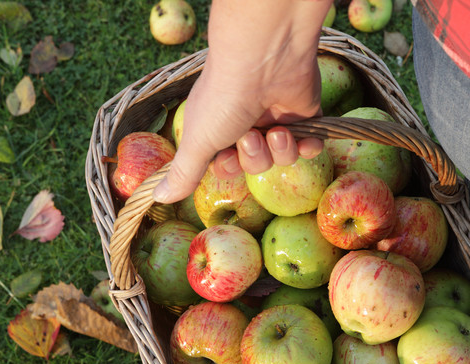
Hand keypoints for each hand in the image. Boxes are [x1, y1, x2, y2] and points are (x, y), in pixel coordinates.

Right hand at [152, 0, 332, 203]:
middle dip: (255, 157)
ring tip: (278, 130)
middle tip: (252, 135)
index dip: (230, 167)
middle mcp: (247, 121)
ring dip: (280, 149)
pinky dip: (308, 145)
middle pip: (255, 163)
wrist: (265, 60)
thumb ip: (184, 173)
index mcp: (219, 125)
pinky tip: (303, 137)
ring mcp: (276, 117)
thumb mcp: (198, 141)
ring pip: (282, 157)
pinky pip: (310, 145)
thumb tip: (159, 197)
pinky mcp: (304, 114)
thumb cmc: (224, 99)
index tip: (227, 156)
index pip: (227, 163)